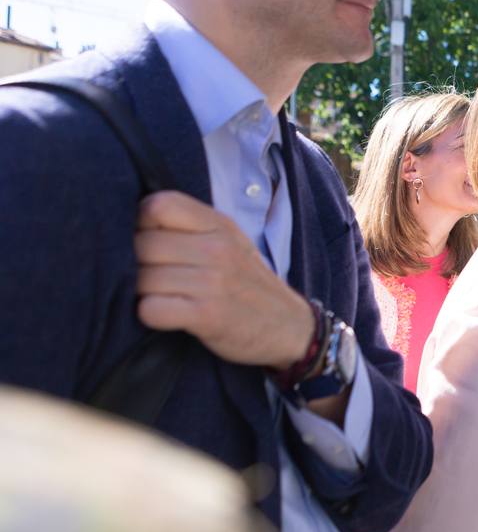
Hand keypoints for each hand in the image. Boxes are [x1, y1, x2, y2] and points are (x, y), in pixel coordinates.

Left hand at [135, 191, 314, 369]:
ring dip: (143, 293)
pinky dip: (151, 314)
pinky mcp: (207, 315)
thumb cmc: (247, 282)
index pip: (159, 205)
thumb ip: (192, 226)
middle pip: (143, 244)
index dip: (142, 223)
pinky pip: (151, 310)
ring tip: (164, 297)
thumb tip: (135, 221)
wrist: (288, 326)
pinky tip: (168, 314)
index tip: (151, 240)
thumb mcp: (230, 241)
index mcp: (219, 225)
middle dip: (137, 263)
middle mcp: (217, 248)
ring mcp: (213, 282)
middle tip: (154, 276)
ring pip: (143, 279)